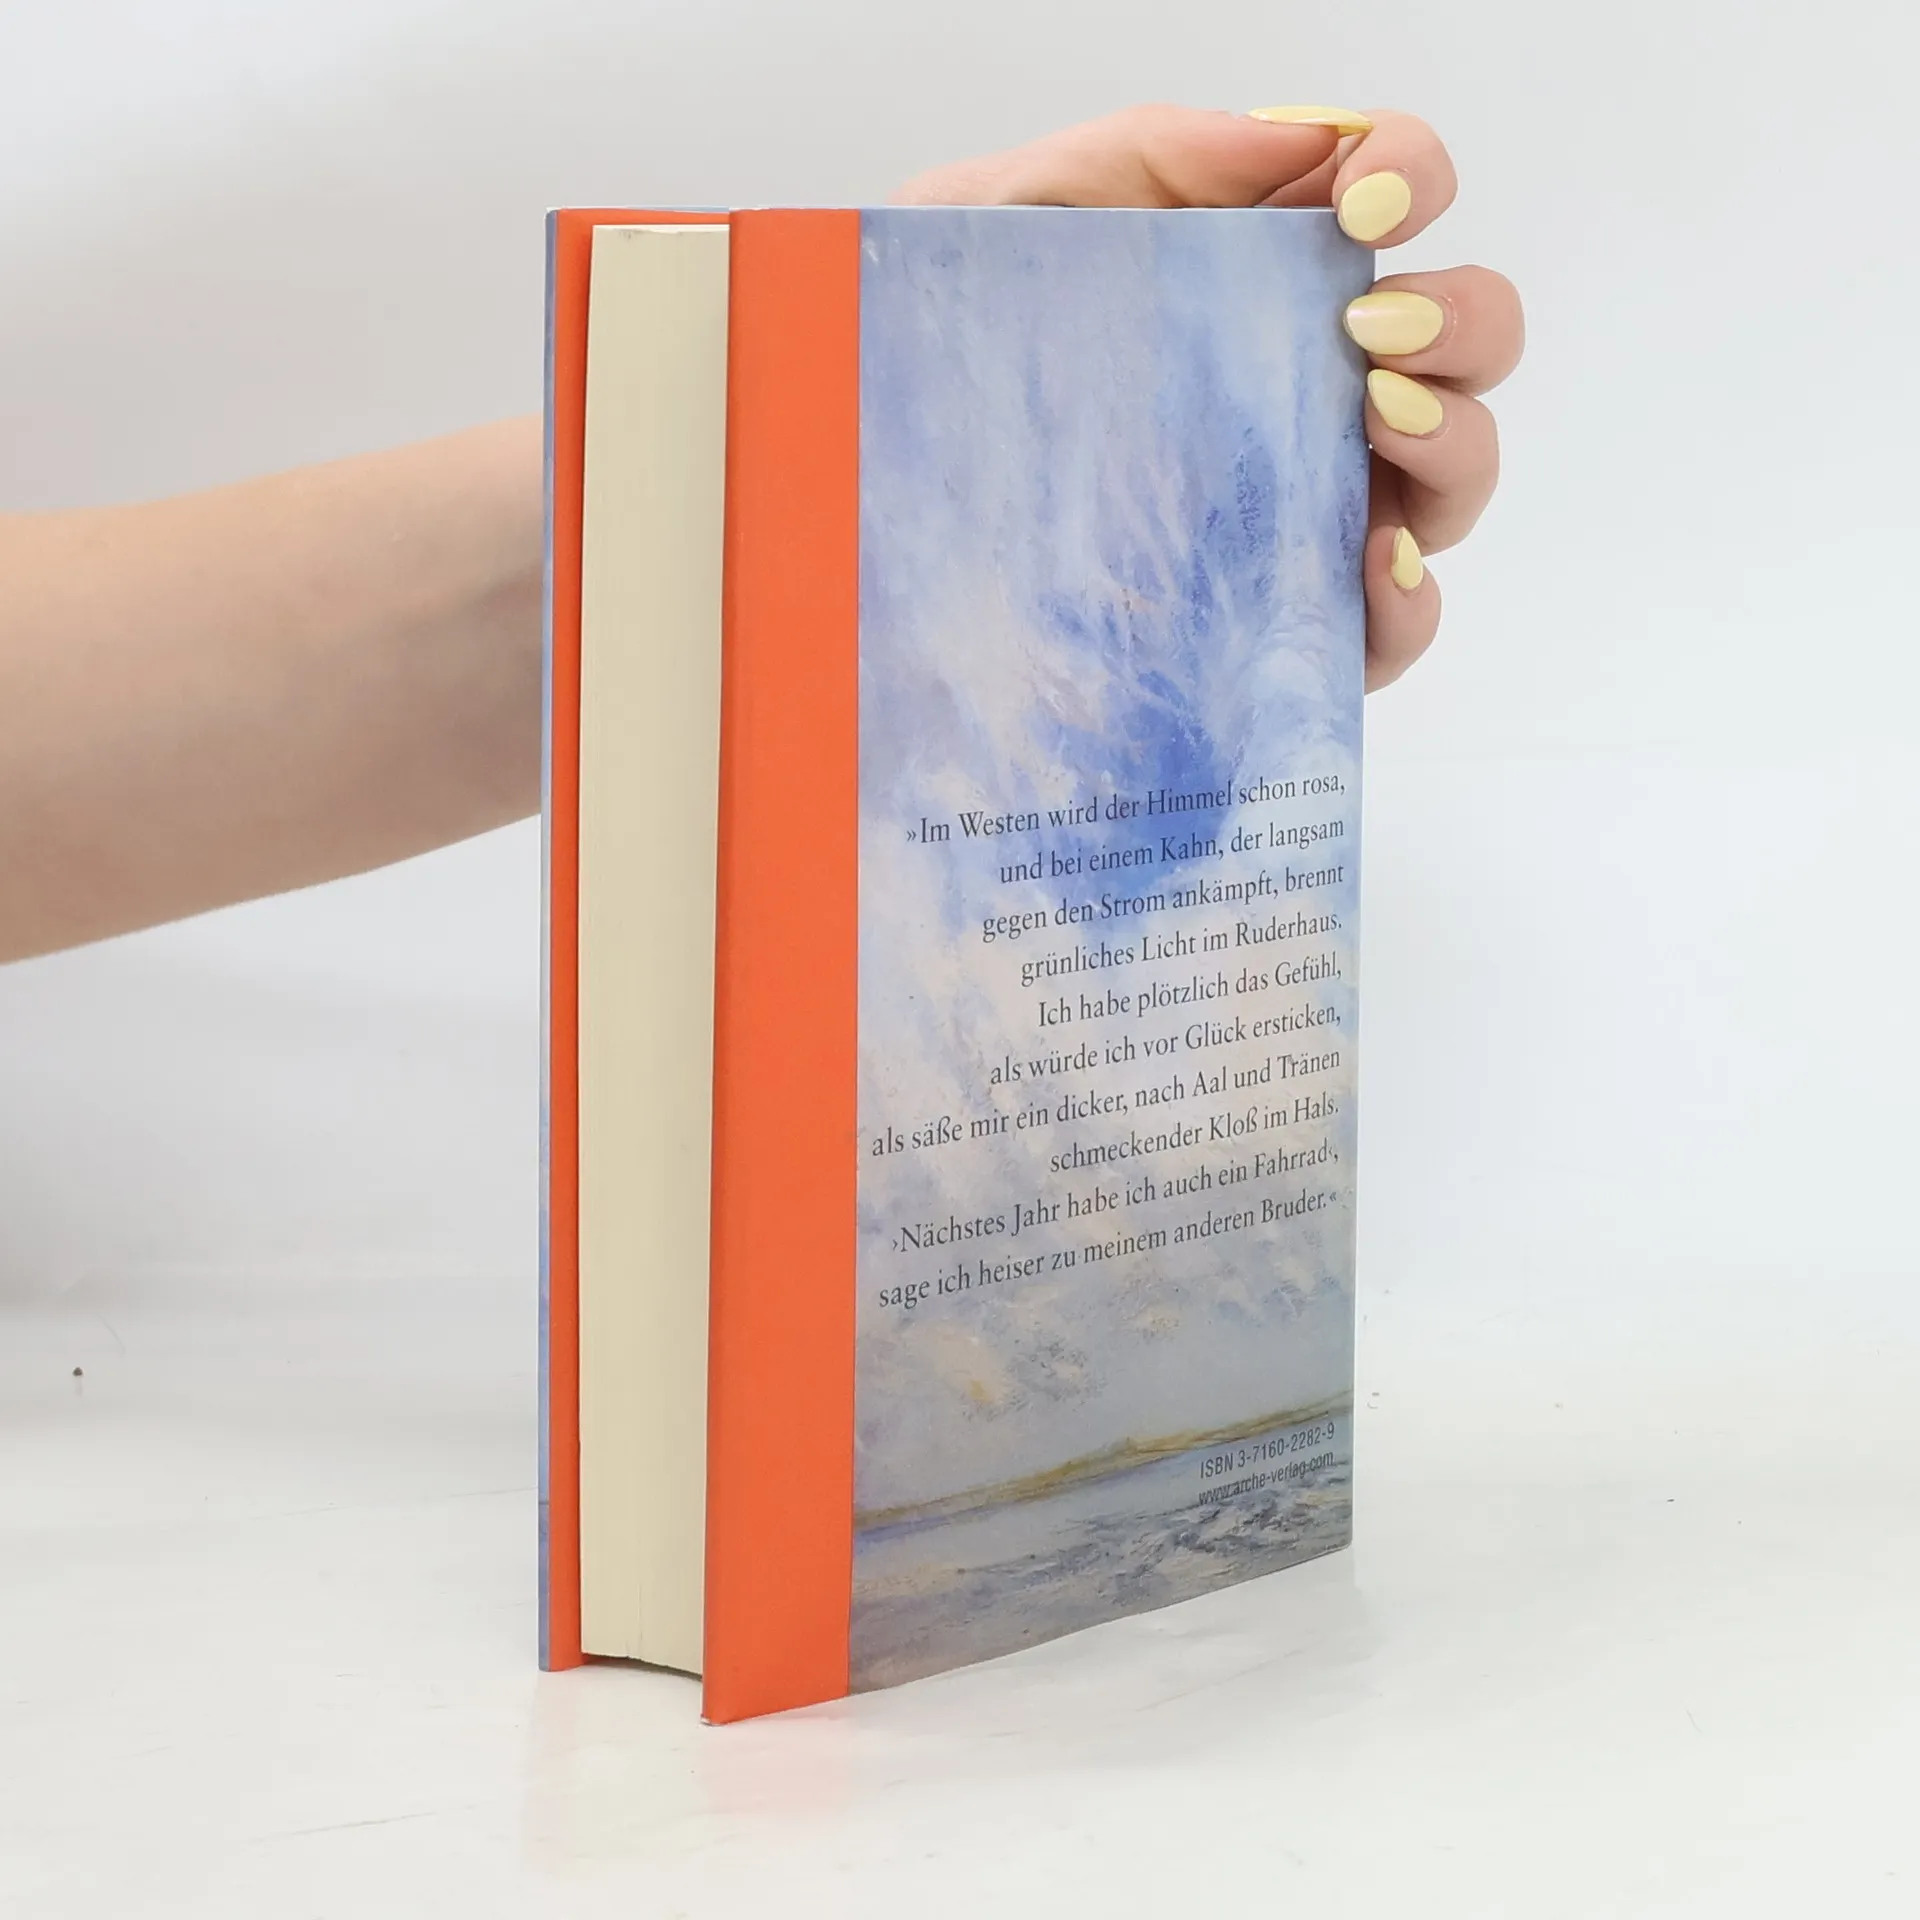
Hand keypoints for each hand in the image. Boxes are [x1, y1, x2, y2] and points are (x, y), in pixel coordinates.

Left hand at [895, 104, 1523, 690]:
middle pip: (1470, 335)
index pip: (1395, 192)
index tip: (1363, 201)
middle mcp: (1309, 388)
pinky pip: (1398, 623)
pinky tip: (1369, 565)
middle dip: (1458, 317)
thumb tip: (1300, 138)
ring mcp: (1313, 506)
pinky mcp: (1289, 624)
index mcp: (1261, 274)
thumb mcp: (1011, 218)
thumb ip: (1148, 156)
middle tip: (1369, 332)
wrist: (857, 495)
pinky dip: (1413, 599)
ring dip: (1455, 442)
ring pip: (1458, 472)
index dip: (1416, 172)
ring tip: (1377, 428)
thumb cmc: (939, 353)